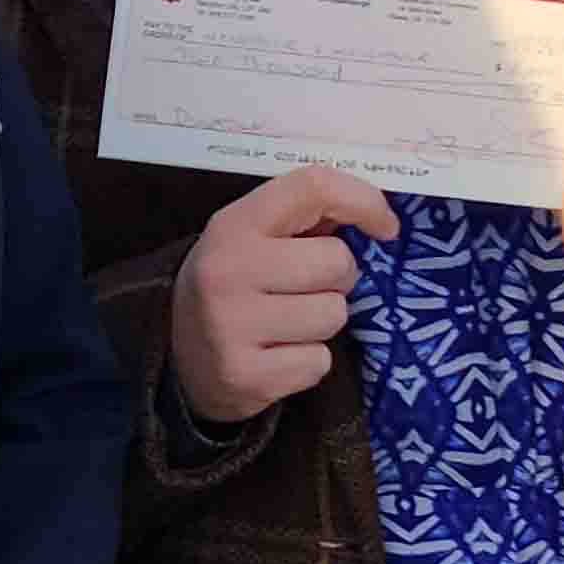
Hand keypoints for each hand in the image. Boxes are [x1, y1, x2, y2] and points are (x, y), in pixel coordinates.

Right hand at [164, 165, 399, 420]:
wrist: (178, 354)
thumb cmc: (236, 284)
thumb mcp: (254, 237)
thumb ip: (308, 217)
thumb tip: (376, 213)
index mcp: (233, 225)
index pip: (313, 187)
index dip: (363, 201)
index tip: (385, 226)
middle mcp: (227, 270)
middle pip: (337, 262)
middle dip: (338, 278)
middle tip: (307, 288)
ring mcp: (231, 326)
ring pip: (334, 315)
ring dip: (323, 322)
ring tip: (288, 323)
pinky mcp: (243, 376)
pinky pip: (319, 362)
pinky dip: (308, 362)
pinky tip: (278, 355)